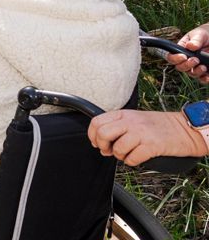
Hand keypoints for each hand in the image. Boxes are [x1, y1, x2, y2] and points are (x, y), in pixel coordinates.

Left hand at [87, 109, 207, 165]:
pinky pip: (132, 158)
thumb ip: (118, 125)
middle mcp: (130, 122)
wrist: (184, 129)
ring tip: (127, 154)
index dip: (92, 135)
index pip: (97, 121)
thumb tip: (99, 139)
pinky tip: (137, 158)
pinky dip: (132, 162)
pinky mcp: (152, 145)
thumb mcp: (135, 118)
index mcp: (124, 114)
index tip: (96, 143)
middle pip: (103, 134)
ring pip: (117, 148)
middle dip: (102, 146)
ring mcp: (141, 133)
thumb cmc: (159, 125)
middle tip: (108, 151)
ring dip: (119, 156)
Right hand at [167, 23, 208, 82]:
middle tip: (196, 60)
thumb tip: (190, 46)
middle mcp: (186, 60)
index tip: (184, 56)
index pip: (171, 57)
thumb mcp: (200, 34)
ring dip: (196, 72)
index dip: (175, 59)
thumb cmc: (204, 35)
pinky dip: (205, 79)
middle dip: (187, 66)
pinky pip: (202, 79)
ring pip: (191, 74)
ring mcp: (195, 66)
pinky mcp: (204, 72)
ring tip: (203, 66)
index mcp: (181, 50)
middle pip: (180, 68)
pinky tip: (208, 77)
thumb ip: (195, 40)